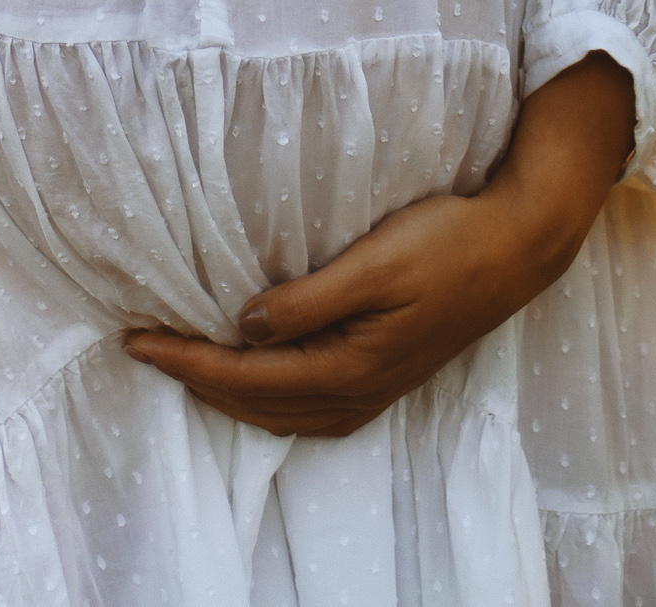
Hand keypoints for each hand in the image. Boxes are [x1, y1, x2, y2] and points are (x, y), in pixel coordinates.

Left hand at [124, 53, 635, 436]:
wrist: (518, 247)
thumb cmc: (449, 241)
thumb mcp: (375, 260)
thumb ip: (308, 299)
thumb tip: (244, 324)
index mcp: (350, 367)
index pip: (244, 376)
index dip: (185, 360)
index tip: (136, 337)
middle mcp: (358, 392)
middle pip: (254, 404)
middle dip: (193, 379)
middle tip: (142, 347)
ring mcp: (374, 391)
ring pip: (279, 412)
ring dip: (226, 394)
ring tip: (182, 361)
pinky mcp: (384, 378)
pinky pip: (306, 408)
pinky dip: (265, 398)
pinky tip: (251, 375)